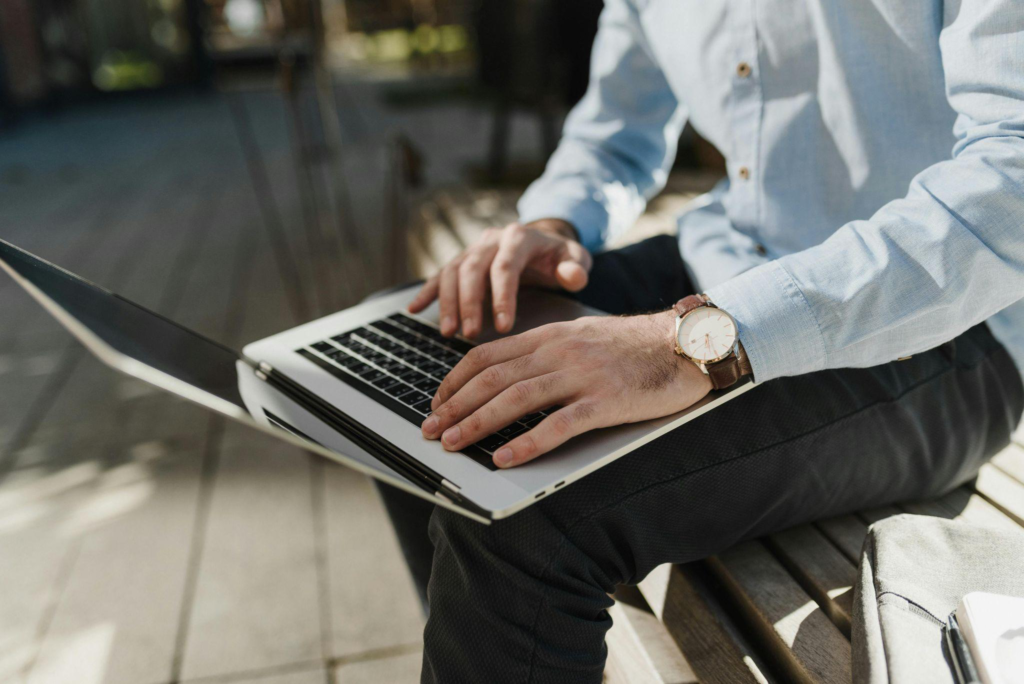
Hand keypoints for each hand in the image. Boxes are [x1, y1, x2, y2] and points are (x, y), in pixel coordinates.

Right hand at [407, 219, 591, 338]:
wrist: (544, 243)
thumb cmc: (560, 257)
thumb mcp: (576, 259)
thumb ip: (576, 268)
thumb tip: (572, 276)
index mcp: (519, 237)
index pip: (505, 267)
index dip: (502, 297)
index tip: (504, 327)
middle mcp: (491, 239)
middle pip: (472, 269)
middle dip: (469, 303)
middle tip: (470, 333)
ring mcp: (473, 249)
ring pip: (452, 272)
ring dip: (447, 302)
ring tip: (448, 332)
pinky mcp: (462, 260)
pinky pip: (440, 274)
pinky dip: (427, 292)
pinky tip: (413, 310)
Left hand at [420, 311, 713, 467]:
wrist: (685, 343)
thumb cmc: (634, 346)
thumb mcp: (581, 337)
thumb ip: (545, 353)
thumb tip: (506, 376)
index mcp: (550, 336)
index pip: (487, 355)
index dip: (454, 380)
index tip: (436, 402)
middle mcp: (559, 352)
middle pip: (492, 378)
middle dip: (454, 406)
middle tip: (429, 430)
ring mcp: (582, 376)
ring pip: (516, 399)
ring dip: (477, 424)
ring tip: (452, 444)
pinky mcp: (606, 401)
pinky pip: (559, 425)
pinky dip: (528, 443)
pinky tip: (505, 458)